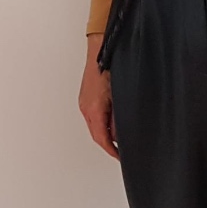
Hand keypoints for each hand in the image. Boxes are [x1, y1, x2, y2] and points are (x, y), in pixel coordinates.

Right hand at [78, 34, 118, 158]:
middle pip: (97, 134)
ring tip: (121, 133)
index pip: (102, 139)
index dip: (112, 151)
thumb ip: (120, 117)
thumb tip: (122, 133)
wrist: (100, 50)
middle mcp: (86, 107)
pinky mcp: (85, 97)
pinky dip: (102, 122)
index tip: (121, 157)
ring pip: (94, 126)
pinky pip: (93, 116)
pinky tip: (113, 119)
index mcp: (94, 109)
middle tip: (122, 149)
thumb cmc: (110, 67)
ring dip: (106, 132)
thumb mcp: (120, 96)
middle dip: (109, 143)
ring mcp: (84, 102)